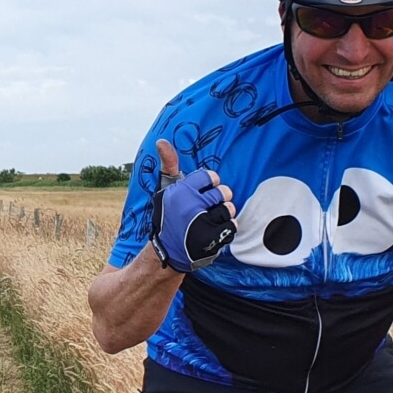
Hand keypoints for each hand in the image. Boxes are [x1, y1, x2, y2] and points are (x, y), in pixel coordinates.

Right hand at [149, 139, 235, 272]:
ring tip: (212, 219)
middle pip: (222, 192)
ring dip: (223, 214)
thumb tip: (161, 141)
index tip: (205, 190)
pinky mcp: (211, 239)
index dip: (210, 183)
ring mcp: (201, 223)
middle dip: (219, 199)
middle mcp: (190, 205)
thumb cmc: (169, 218)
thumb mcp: (166, 191)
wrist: (167, 251)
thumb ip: (168, 165)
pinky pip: (232, 226)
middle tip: (209, 207)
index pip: (209, 176)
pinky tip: (215, 231)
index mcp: (181, 191)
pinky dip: (227, 229)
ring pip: (228, 209)